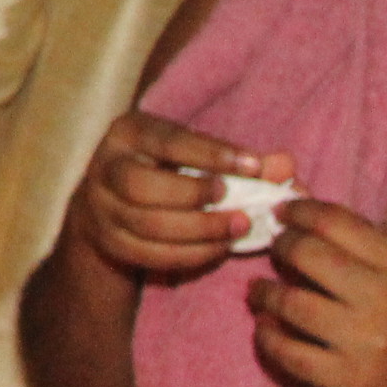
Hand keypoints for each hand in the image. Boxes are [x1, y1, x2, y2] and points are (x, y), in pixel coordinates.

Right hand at [66, 111, 292, 280]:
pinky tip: (219, 248)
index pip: (168, 141)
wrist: (117, 201)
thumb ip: (243, 161)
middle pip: (142, 186)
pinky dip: (190, 254)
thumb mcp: (199, 156)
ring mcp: (101, 207)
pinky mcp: (108, 241)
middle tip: (240, 208)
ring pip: (147, 224)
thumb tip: (285, 166)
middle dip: (194, 198)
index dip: (211, 154)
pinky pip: (149, 254)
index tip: (254, 166)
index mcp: (129, 132)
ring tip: (239, 228)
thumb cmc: (171, 170)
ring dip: (200, 231)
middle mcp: (105, 166)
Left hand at [252, 200, 386, 386]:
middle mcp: (385, 299)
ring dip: (263, 293)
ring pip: (289, 302)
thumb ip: (369, 250)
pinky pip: (288, 352)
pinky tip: (265, 327)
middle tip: (274, 252)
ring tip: (259, 292)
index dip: (298, 211)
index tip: (282, 214)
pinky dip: (266, 337)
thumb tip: (304, 218)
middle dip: (279, 247)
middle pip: (306, 254)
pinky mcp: (348, 382)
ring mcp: (365, 343)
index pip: (334, 222)